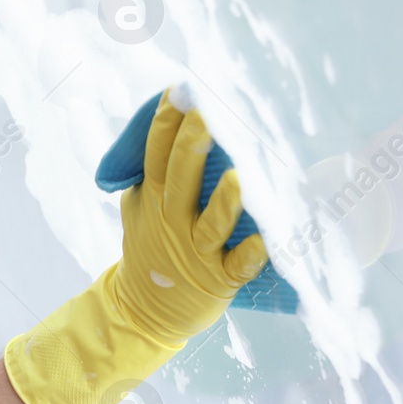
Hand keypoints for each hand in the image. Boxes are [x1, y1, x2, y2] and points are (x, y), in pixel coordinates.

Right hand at [4, 86, 266, 403]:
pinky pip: (238, 266)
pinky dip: (251, 254)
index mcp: (152, 200)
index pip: (155, 155)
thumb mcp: (137, 208)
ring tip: (240, 177)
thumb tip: (168, 127)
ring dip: (225, 202)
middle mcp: (171, 223)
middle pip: (180, 181)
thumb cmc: (149, 249)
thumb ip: (147, 174)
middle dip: (192, 147)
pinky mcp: (218, 280)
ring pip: (211, 224)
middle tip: (206, 115)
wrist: (144, 311)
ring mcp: (195, 253)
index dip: (165, 124)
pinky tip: (265, 240)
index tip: (178, 92)